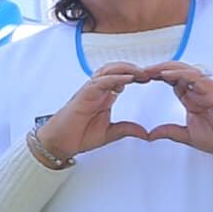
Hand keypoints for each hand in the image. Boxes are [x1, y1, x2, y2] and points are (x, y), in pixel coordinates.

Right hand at [34, 64, 151, 166]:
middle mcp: (97, 90)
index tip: (153, 79)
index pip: (123, 78)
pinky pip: (100, 81)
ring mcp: (89, 90)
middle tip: (151, 73)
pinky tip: (127, 79)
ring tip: (142, 73)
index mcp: (104, 96)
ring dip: (126, 69)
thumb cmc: (78, 136)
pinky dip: (114, 78)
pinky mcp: (83, 94)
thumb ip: (127, 129)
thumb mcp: (110, 133)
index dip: (138, 76)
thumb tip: (145, 133)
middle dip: (134, 69)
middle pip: (117, 69)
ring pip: (108, 70)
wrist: (59, 143)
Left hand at [127, 60, 212, 161]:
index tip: (139, 79)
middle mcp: (198, 90)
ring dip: (165, 68)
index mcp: (191, 98)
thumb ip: (170, 132)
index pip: (171, 81)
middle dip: (157, 69)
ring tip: (148, 70)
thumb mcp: (188, 136)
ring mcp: (206, 89)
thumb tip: (150, 134)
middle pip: (175, 72)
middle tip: (138, 72)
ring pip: (184, 70)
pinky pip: (195, 78)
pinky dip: (180, 75)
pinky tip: (165, 75)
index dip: (155, 77)